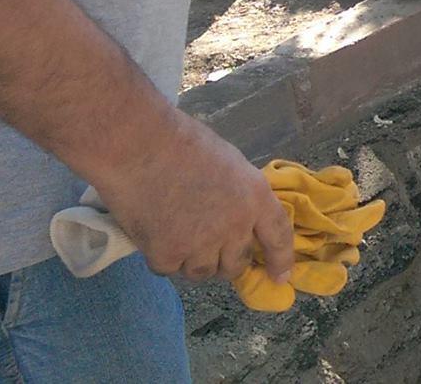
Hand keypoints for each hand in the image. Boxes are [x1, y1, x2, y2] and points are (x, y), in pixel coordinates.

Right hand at [92, 108, 293, 282]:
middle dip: (225, 261)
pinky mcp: (167, 255)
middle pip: (237, 264)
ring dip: (192, 261)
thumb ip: (239, 195)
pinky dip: (161, 258)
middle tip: (209, 248)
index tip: (280, 277)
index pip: (278, 236)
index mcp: (256, 197)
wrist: (139, 146)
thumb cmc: (183, 143)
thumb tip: (237, 217)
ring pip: (202, 272)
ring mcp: (201, 244)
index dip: (280, 259)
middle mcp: (235, 226)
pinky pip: (168, 269)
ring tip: (176, 235)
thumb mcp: (229, 164)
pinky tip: (152, 234)